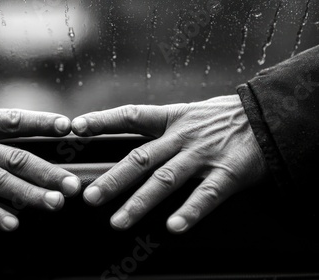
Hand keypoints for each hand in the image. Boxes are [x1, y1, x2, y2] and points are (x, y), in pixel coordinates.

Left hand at [72, 95, 267, 232]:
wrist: (268, 116)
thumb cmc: (222, 119)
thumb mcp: (188, 113)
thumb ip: (160, 127)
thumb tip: (128, 142)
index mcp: (171, 118)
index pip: (131, 116)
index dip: (103, 120)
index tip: (76, 127)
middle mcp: (182, 136)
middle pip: (140, 158)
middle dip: (113, 179)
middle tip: (89, 197)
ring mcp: (203, 155)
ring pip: (166, 180)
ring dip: (140, 202)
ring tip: (119, 221)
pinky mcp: (227, 173)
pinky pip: (205, 195)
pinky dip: (189, 211)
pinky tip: (174, 227)